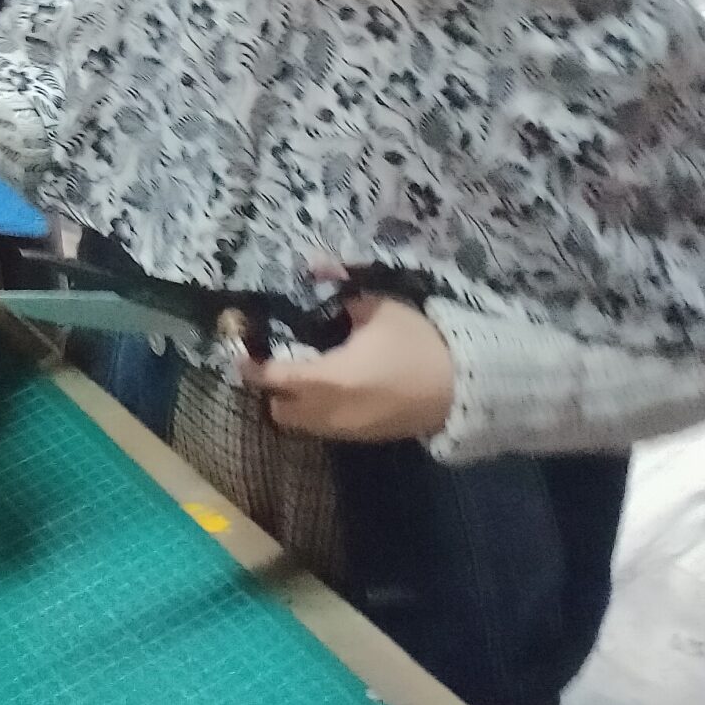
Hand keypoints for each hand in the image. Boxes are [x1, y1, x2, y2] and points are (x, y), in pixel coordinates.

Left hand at [243, 297, 455, 441]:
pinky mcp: (364, 438)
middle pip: (279, 410)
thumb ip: (340, 289)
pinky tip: (333, 387)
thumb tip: (314, 266)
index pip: (273, 378)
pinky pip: (325, 428)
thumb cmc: (418, 344)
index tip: (241, 348)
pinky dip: (318, 412)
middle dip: (272, 390)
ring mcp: (346, 430)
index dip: (250, 365)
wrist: (463, 389)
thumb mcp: (379, 307)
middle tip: (278, 361)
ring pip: (301, 424)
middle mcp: (329, 412)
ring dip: (294, 403)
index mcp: (327, 378)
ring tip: (305, 374)